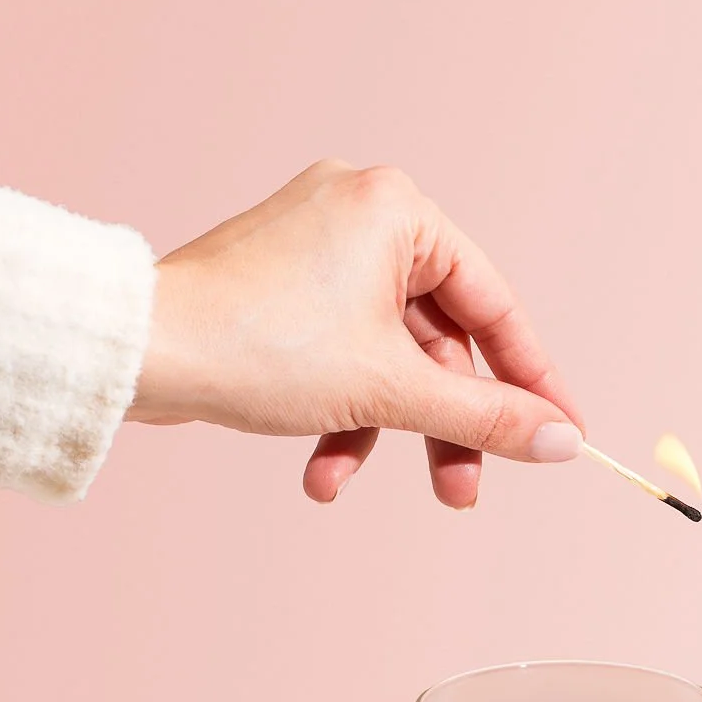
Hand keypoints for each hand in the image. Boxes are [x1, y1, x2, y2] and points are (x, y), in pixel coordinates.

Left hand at [127, 160, 583, 508]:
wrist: (136, 351)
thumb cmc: (258, 345)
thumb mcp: (390, 390)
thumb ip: (484, 417)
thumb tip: (562, 441)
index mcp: (398, 208)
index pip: (493, 304)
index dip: (532, 380)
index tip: (565, 435)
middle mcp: (360, 213)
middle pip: (438, 340)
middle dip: (441, 427)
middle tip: (462, 493)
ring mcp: (315, 248)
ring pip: (384, 357)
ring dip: (378, 433)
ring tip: (350, 487)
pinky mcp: (279, 287)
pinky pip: (338, 354)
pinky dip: (335, 413)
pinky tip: (315, 470)